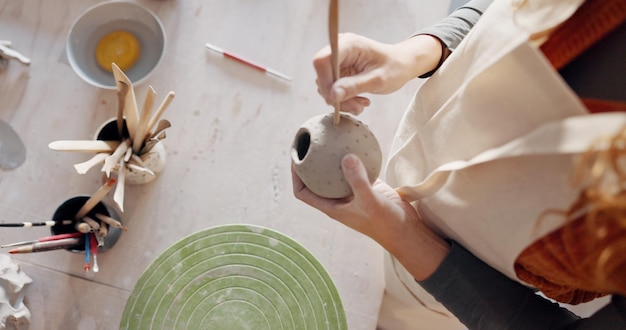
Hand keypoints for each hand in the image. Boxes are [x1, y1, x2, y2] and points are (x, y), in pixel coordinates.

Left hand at [291, 153, 449, 279]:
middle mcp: (338, 198)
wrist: (405, 229)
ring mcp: (352, 191)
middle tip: (310, 140)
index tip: (295, 157)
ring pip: (336, 171)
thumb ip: (358, 180)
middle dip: (310, 161)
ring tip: (329, 136)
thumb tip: (346, 156)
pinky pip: (356, 167)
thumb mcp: (369, 201)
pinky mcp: (367, 184)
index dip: (295, 176)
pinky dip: (354, 155)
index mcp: (331, 206)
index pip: (303, 192)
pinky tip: (356, 140)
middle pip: (316, 178)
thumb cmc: (384, 222)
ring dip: (332, 156)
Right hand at [313, 33, 442, 114]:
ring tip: (361, 104)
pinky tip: (359, 100)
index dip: (325, 81)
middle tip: (355, 105)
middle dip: (336, 96)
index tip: (337, 98)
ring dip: (342, 100)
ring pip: (326, 86)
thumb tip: (332, 95)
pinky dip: (344, 100)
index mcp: (348, 44)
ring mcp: (338, 61)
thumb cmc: (395, 67)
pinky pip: (333, 89)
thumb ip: (354, 86)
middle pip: (322, 76)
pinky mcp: (339, 71)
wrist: (402, 65)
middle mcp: (339, 50)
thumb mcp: (377, 80)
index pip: (322, 61)